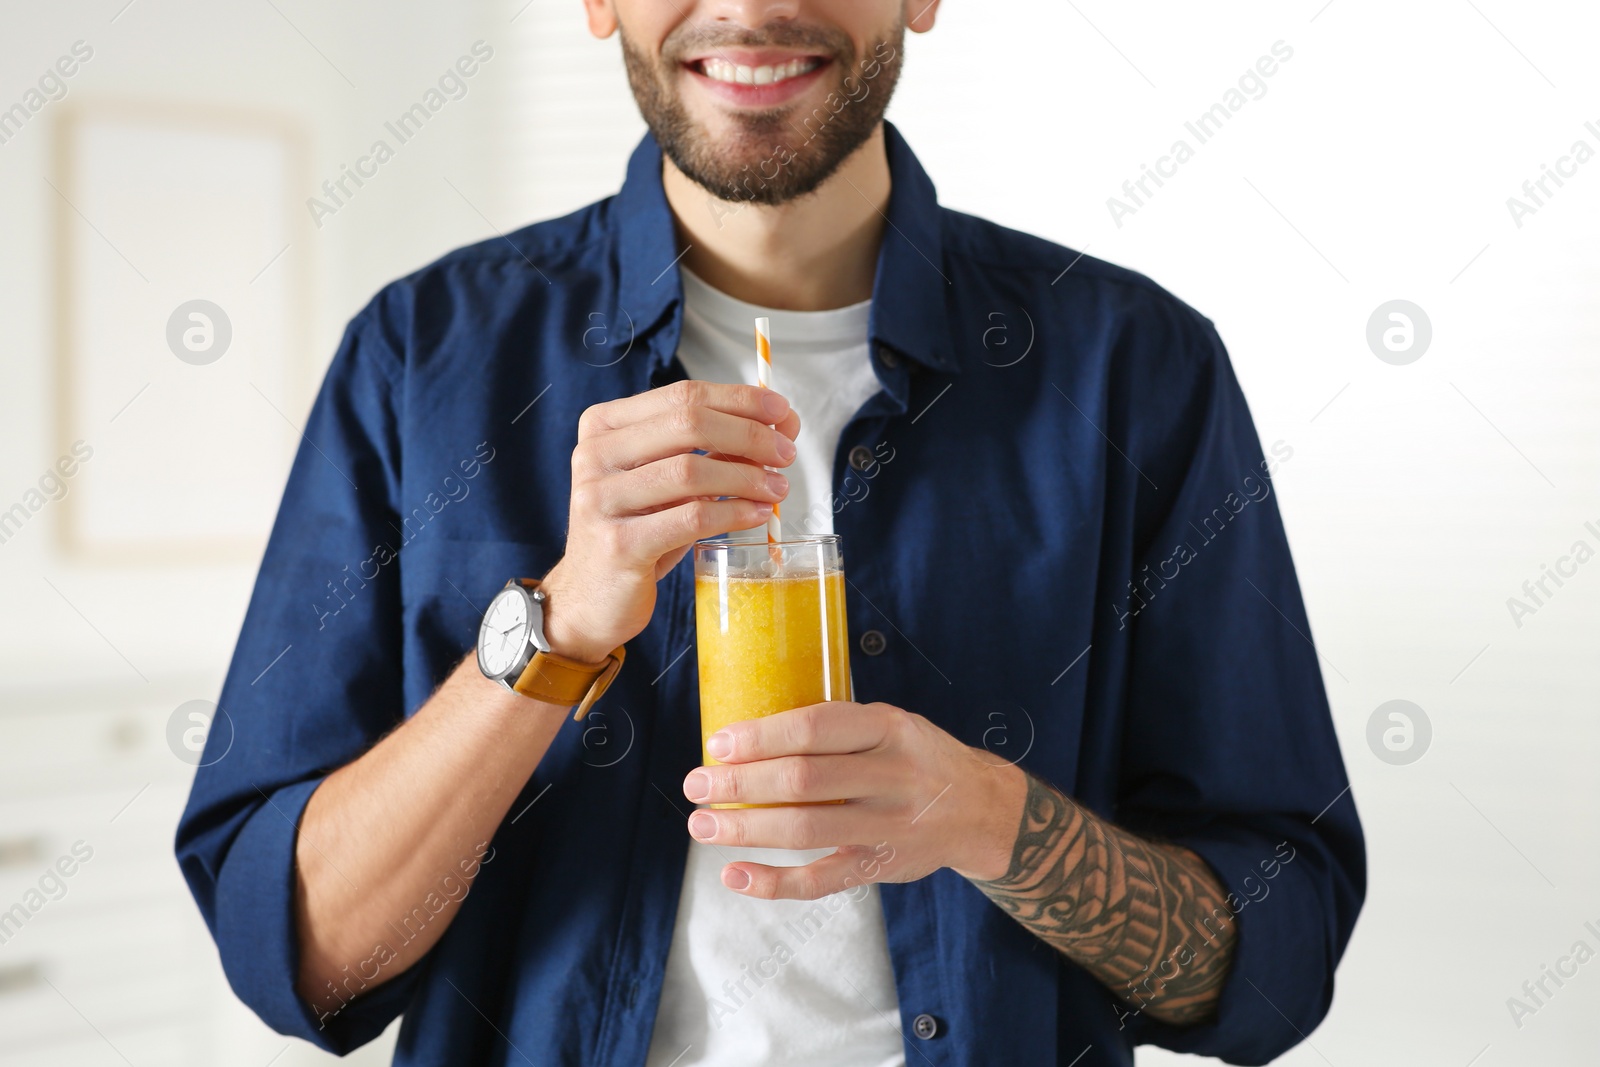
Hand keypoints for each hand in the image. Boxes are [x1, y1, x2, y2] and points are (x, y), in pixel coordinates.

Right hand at [540, 380, 799, 662]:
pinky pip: (690, 519)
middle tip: (786, 454)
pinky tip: (756, 515)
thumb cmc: (638, 532)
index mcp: (605, 426)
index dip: (739, 400)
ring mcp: (600, 499)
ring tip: (777, 489)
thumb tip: (780, 423)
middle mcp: (594, 455)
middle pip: (688, 424)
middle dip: (749, 435)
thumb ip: (713, 449)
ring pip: (691, 471)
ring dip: (746, 477)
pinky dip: (732, 513)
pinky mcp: (618, 544)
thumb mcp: (670, 483)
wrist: (592, 598)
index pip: (682, 394)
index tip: (782, 412)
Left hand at [679, 702, 1027, 899]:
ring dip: (746, 830)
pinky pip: (822, 880)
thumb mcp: (892, 724)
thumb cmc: (917, 758)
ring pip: (807, 830)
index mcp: (890, 727)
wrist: (981, 809)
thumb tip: (747, 734)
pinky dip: (775, 883)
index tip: (717, 744)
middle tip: (696, 785)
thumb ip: (837, 728)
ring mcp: (889, 826)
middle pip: (804, 780)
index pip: (816, 728)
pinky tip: (736, 876)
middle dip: (741, 784)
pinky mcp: (882, 866)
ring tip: (702, 826)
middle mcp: (893, 775)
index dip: (761, 736)